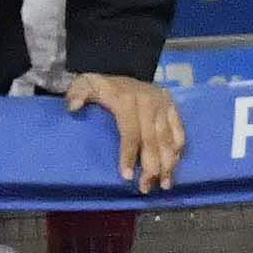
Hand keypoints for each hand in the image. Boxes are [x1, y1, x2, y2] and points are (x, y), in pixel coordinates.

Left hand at [64, 72, 185, 192]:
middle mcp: (149, 103)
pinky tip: (174, 166)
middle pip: (152, 141)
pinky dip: (178, 150)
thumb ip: (78, 93)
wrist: (123, 65)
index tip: (127, 176)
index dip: (129, 156)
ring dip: (168, 164)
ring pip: (168, 140)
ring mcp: (163, 105)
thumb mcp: (85, 83)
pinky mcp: (173, 107)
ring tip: (164, 184)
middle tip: (145, 188)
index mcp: (127, 100)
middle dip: (151, 167)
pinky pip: (180, 132)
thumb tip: (72, 107)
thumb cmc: (102, 85)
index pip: (130, 133)